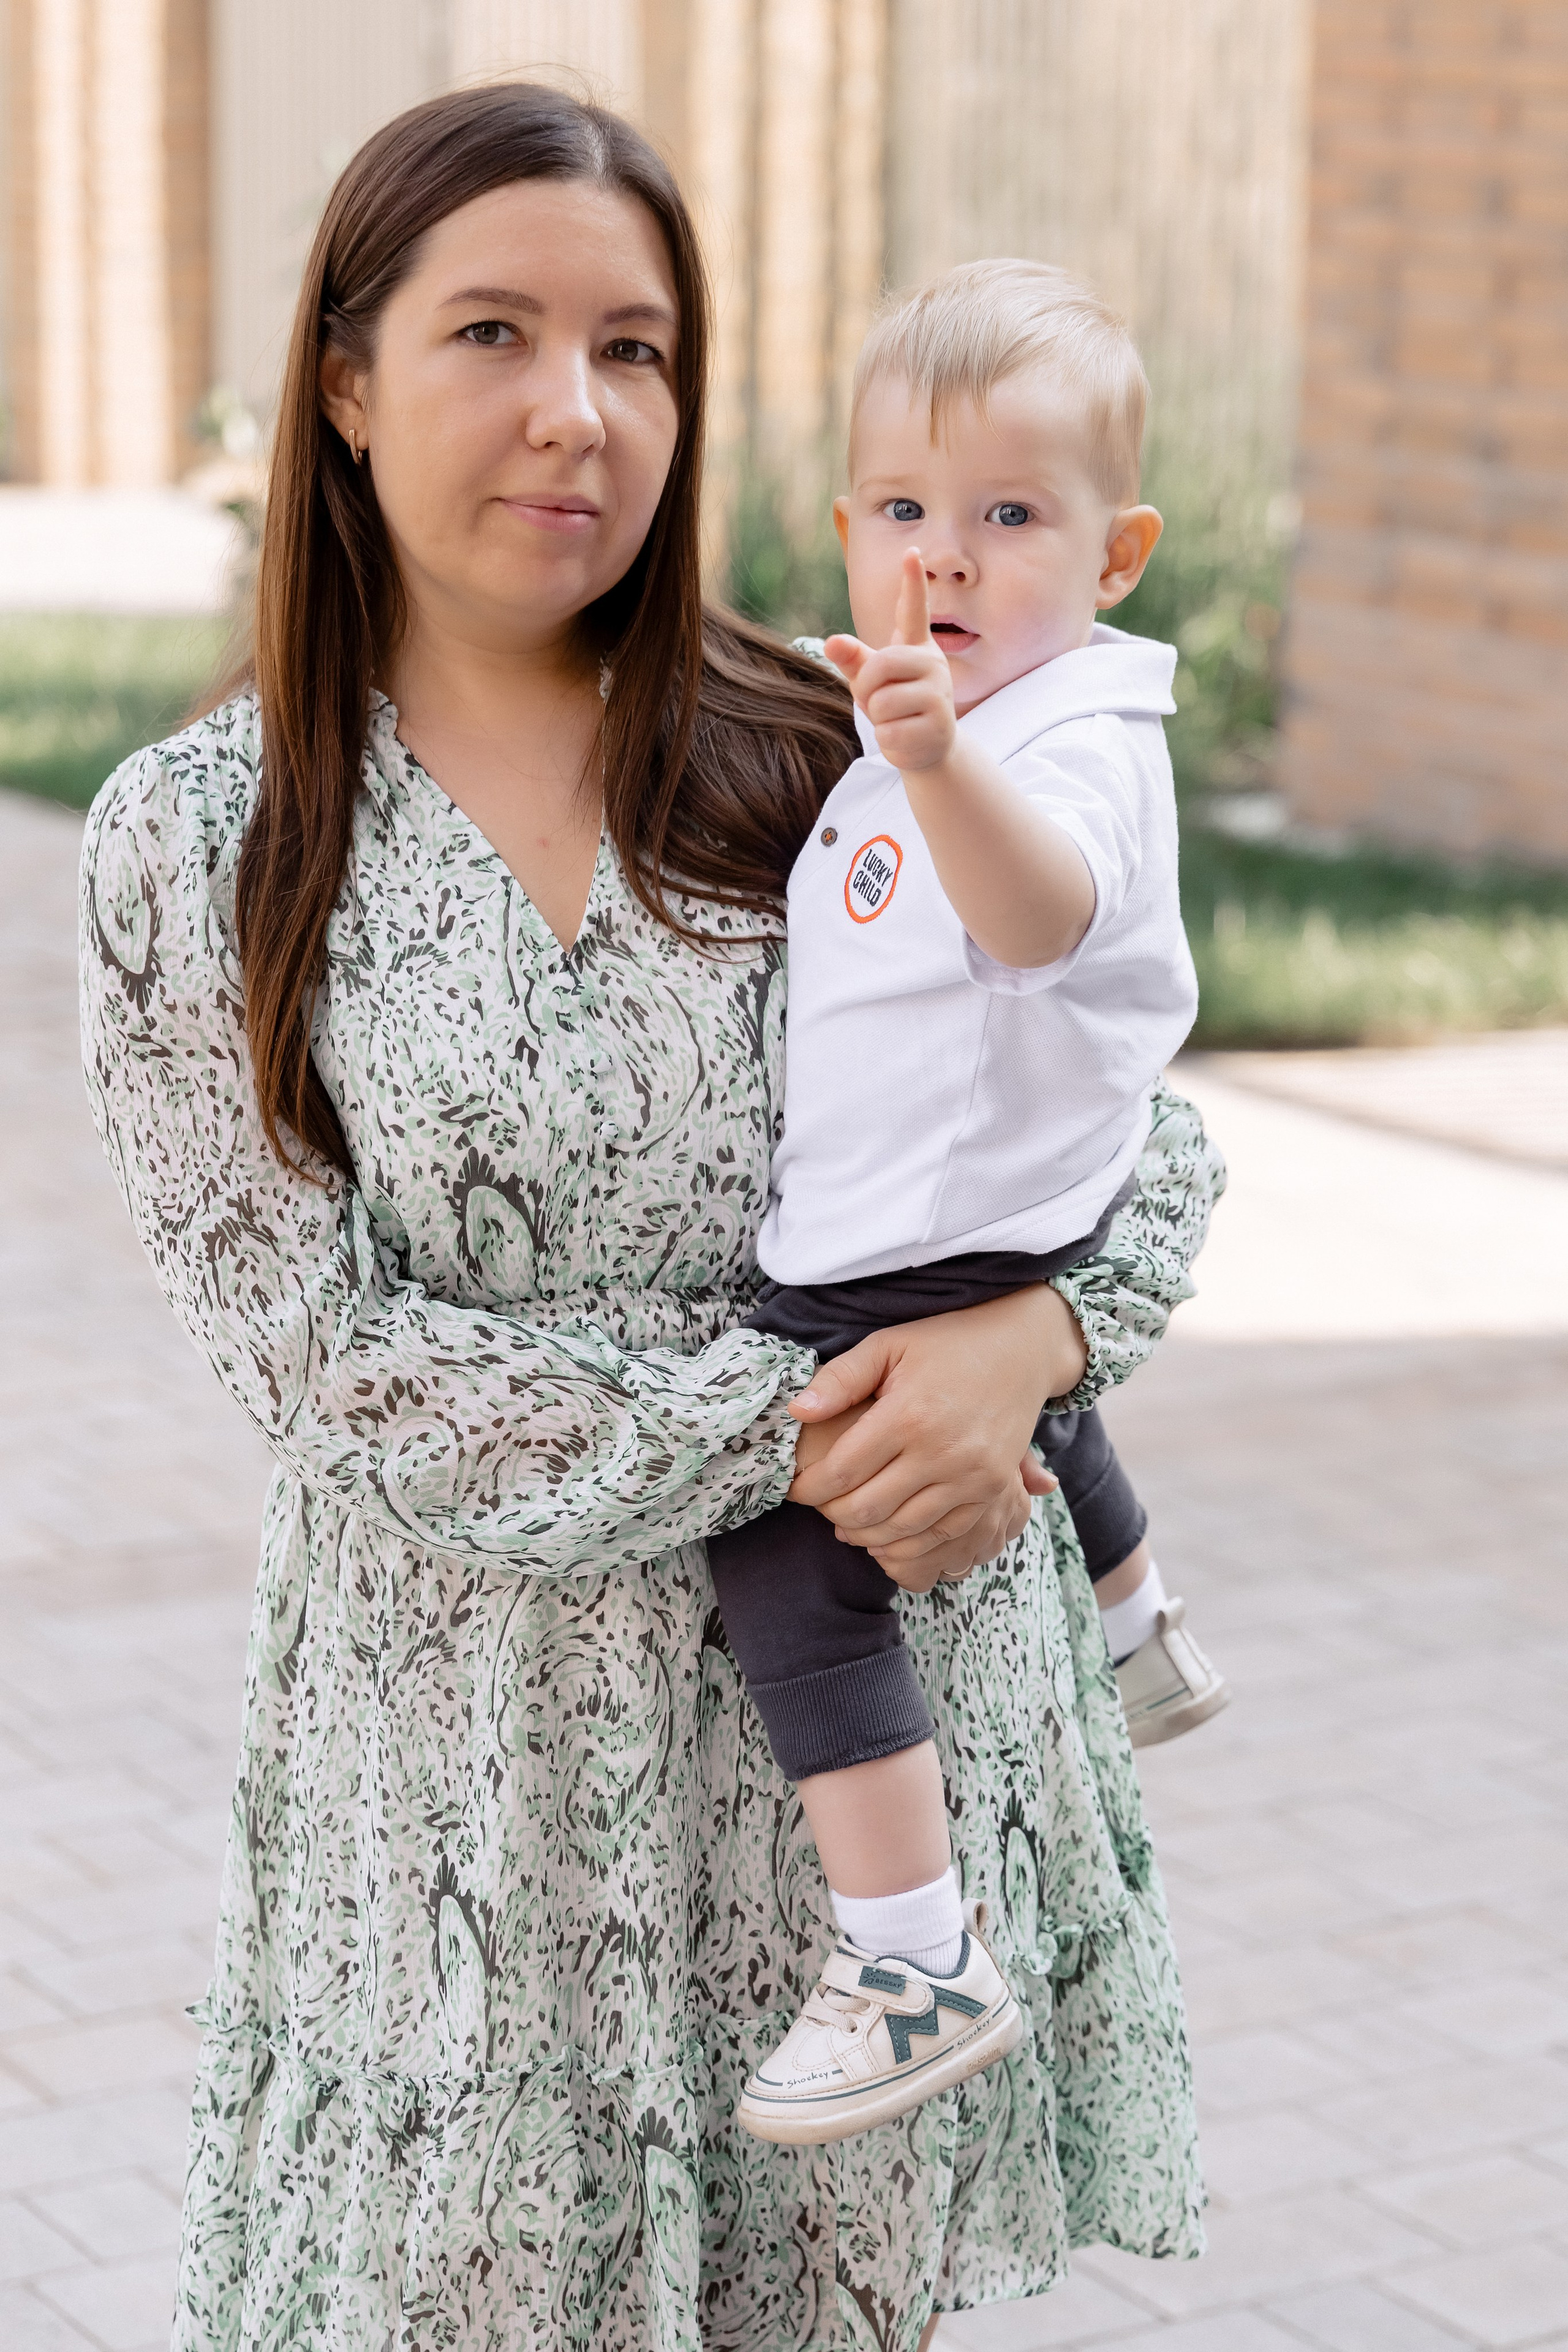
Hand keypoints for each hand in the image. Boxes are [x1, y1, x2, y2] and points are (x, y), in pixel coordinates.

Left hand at [786, 1286, 1086, 1573]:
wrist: (1020, 1349)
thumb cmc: (945, 1343)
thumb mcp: (888, 1346)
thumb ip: (840, 1379)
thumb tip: (796, 1412)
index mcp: (908, 1414)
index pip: (842, 1471)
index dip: (809, 1488)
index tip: (794, 1489)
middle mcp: (942, 1451)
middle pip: (868, 1509)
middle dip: (832, 1514)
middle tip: (819, 1508)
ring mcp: (973, 1477)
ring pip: (903, 1530)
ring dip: (866, 1534)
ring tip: (846, 1522)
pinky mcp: (994, 1490)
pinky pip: (942, 1534)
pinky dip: (909, 1541)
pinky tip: (888, 1530)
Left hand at [824, 551, 957, 774]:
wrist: (927, 747)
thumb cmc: (896, 704)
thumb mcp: (870, 679)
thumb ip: (853, 658)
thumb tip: (831, 641)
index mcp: (916, 646)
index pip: (913, 610)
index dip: (912, 582)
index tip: (911, 552)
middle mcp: (933, 664)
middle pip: (882, 665)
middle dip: (868, 689)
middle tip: (879, 700)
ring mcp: (940, 695)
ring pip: (884, 702)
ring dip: (878, 717)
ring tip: (896, 719)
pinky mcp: (938, 726)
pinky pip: (891, 731)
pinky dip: (888, 740)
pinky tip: (904, 737)